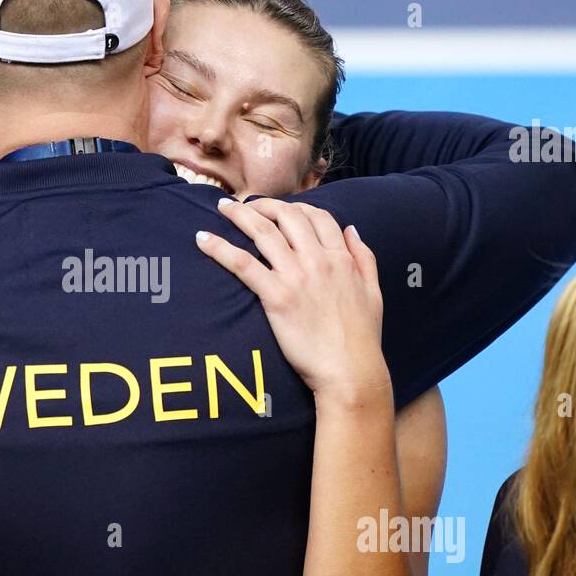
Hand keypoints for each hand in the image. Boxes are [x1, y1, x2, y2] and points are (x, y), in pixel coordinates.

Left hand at [196, 198, 391, 404]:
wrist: (351, 371)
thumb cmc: (362, 337)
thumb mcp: (373, 291)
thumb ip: (363, 257)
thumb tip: (351, 229)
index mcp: (341, 258)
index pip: (318, 216)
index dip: (295, 206)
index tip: (279, 209)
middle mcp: (319, 260)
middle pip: (288, 215)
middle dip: (264, 204)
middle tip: (245, 206)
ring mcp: (296, 276)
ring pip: (263, 231)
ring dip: (239, 214)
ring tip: (222, 208)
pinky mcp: (277, 297)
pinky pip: (243, 264)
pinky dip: (220, 248)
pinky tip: (203, 240)